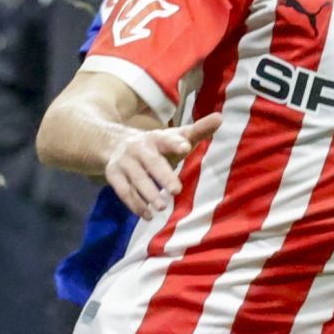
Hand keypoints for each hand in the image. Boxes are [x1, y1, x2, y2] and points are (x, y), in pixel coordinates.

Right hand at [105, 113, 221, 219]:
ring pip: (137, 179)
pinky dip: (135, 204)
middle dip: (164, 176)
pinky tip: (147, 215)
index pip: (168, 139)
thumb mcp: (176, 137)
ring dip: (148, 194)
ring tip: (162, 208)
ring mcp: (125, 161)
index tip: (186, 146)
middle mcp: (139, 147)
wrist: (116, 144)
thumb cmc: (158, 145)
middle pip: (152, 162)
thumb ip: (198, 130)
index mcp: (157, 137)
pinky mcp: (113, 174)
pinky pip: (123, 191)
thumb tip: (220, 118)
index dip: (176, 142)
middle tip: (177, 190)